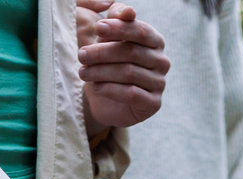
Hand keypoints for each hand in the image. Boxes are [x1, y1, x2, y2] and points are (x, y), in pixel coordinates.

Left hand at [77, 2, 168, 132]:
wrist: (107, 100)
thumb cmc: (108, 62)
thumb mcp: (108, 35)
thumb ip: (116, 17)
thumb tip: (127, 11)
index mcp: (155, 41)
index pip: (140, 31)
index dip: (119, 28)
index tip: (97, 28)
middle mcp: (162, 61)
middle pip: (132, 52)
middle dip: (102, 52)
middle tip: (81, 55)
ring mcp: (159, 83)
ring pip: (129, 73)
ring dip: (101, 72)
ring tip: (83, 72)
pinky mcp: (153, 103)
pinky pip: (131, 94)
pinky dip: (110, 89)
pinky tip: (95, 87)